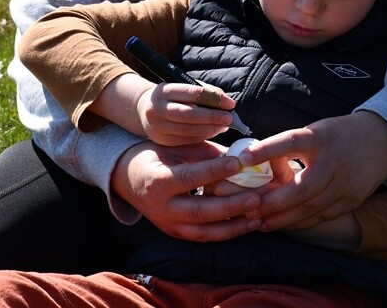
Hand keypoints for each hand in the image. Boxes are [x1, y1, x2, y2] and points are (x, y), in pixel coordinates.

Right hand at [111, 140, 262, 241]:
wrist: (128, 179)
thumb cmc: (157, 156)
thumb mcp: (176, 149)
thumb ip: (205, 153)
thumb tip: (240, 155)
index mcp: (159, 181)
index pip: (191, 177)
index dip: (215, 171)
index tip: (240, 163)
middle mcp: (163, 208)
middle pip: (200, 211)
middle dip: (231, 206)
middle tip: (256, 198)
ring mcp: (169, 224)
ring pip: (204, 232)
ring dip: (234, 226)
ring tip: (257, 216)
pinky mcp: (177, 233)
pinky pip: (204, 237)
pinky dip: (226, 233)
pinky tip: (246, 224)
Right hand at [137, 83, 238, 145]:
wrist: (144, 110)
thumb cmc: (172, 97)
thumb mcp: (183, 89)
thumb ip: (204, 92)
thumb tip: (226, 102)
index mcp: (164, 90)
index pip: (193, 93)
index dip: (214, 99)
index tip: (230, 104)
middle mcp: (158, 108)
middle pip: (190, 114)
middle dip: (212, 117)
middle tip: (229, 118)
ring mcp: (158, 126)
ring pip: (188, 130)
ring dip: (210, 129)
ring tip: (224, 126)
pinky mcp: (161, 140)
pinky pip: (186, 140)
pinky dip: (202, 137)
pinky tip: (212, 133)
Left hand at [238, 112, 386, 231]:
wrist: (381, 142)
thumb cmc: (337, 135)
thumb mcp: (316, 131)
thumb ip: (290, 147)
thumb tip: (254, 161)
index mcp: (321, 138)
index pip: (290, 142)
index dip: (266, 151)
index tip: (242, 159)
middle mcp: (334, 163)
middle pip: (301, 188)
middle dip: (272, 202)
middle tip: (247, 208)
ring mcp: (344, 185)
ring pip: (310, 208)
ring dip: (282, 218)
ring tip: (258, 222)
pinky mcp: (350, 201)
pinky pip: (321, 216)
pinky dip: (299, 222)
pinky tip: (282, 224)